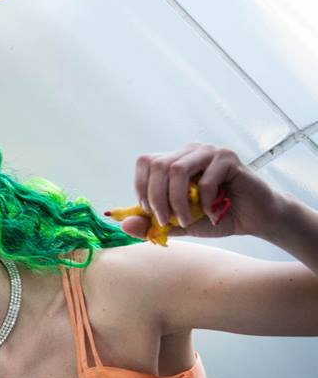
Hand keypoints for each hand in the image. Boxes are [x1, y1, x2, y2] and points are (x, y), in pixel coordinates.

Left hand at [118, 143, 283, 241]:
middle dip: (157, 199)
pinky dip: (204, 203)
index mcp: (176, 161)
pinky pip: (205, 179)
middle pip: (157, 165)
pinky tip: (212, 214)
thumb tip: (124, 224)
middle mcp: (190, 152)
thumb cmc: (215, 218)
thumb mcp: (178, 225)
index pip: (146, 162)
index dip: (142, 189)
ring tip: (187, 220)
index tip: (152, 214)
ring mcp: (210, 152)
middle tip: (167, 221)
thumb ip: (152, 224)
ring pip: (177, 169)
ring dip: (177, 202)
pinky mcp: (229, 159)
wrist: (253, 219)